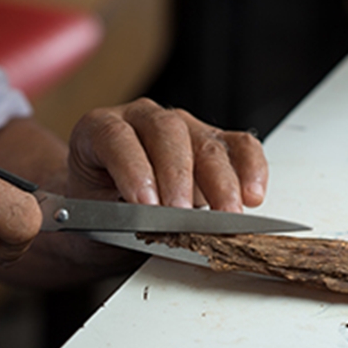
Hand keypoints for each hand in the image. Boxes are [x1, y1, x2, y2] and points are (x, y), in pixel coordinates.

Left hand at [66, 98, 267, 212]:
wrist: (106, 217)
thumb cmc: (99, 214)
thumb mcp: (96, 220)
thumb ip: (119, 219)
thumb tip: (150, 227)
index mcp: (99, 129)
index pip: (117, 138)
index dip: (133, 170)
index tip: (145, 205)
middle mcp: (142, 119)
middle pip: (167, 133)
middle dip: (178, 178)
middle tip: (183, 215)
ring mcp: (182, 128)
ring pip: (206, 142)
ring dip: (220, 182)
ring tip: (225, 215)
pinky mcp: (214, 143)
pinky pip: (240, 147)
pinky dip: (250, 170)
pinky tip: (251, 196)